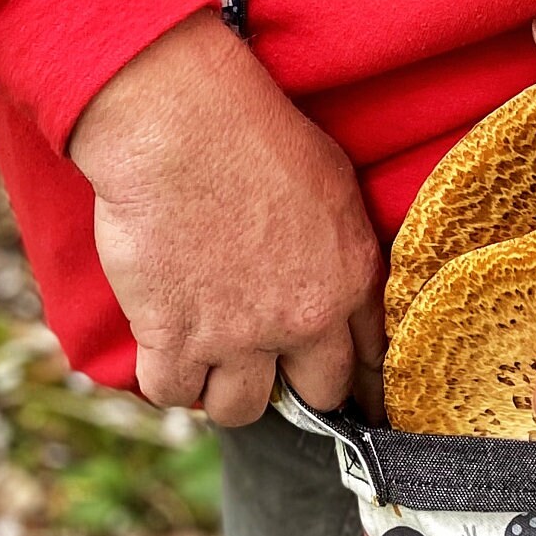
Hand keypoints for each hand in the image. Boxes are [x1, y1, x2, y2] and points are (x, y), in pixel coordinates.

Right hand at [68, 13, 384, 428]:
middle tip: (266, 360)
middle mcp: (305, 319)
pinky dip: (165, 376)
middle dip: (295, 384)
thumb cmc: (254, 134)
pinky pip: (174, 393)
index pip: (372, 361)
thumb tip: (340, 279)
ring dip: (224, 386)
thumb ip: (344, 248)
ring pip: (242, 409)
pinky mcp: (176, 339)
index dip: (354, 375)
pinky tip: (164, 346)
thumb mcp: (333, 182)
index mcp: (351, 279)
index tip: (341, 383)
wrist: (180, 125)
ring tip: (209, 352)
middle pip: (318, 396)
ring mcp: (240, 336)